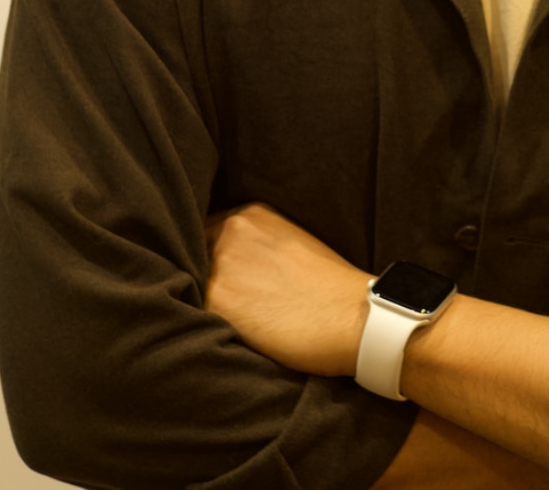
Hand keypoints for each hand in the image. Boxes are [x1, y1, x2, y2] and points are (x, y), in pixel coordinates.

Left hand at [203, 202, 373, 375]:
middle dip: (204, 277)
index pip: (208, 234)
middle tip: (223, 303)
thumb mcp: (293, 247)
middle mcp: (231, 230)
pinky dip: (203, 322)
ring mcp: (222, 262)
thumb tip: (235, 269)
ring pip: (191, 282)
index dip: (211, 260)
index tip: (220, 280)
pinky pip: (194, 310)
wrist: (358, 321)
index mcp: (251, 215)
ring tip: (227, 321)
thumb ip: (257, 248)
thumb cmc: (334, 292)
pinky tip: (226, 333)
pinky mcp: (219, 298)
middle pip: (196, 255)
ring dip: (202, 299)